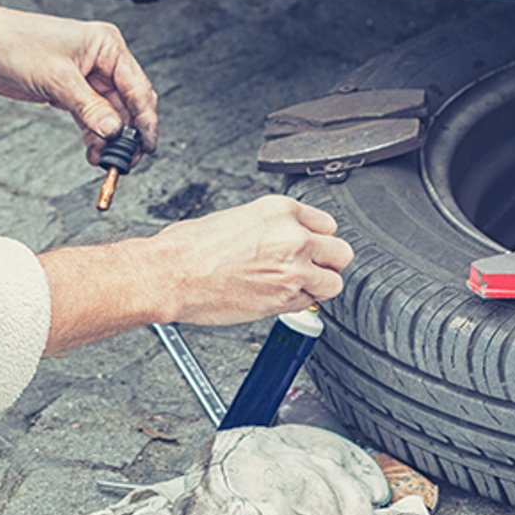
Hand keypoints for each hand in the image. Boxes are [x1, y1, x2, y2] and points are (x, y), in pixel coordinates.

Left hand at [0, 6, 157, 161]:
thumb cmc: (17, 43)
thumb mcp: (57, 78)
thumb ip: (88, 106)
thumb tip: (114, 130)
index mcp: (107, 45)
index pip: (137, 86)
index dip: (145, 118)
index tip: (147, 144)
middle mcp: (101, 60)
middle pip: (128, 102)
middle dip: (128, 132)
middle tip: (126, 159)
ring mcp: (86, 76)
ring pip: (110, 113)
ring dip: (109, 138)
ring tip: (104, 160)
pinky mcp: (70, 90)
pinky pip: (91, 117)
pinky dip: (93, 135)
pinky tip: (92, 151)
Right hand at [148, 195, 352, 325]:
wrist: (172, 274)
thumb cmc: (191, 246)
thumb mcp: (238, 218)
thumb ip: (273, 226)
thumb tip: (288, 238)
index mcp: (280, 210)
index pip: (328, 224)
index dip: (316, 238)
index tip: (308, 246)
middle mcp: (293, 237)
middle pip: (341, 253)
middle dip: (326, 262)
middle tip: (307, 267)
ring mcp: (293, 269)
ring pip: (334, 282)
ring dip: (317, 286)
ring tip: (291, 284)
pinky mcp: (285, 299)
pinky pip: (311, 304)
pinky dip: (297, 303)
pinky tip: (273, 294)